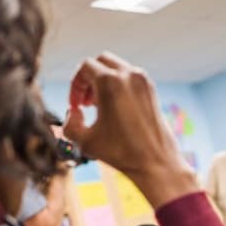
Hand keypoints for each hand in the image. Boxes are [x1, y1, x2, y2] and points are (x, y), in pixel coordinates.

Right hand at [63, 52, 197, 206]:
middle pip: (101, 62)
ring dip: (104, 82)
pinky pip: (130, 78)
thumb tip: (73, 112)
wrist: (156, 163)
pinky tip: (116, 110)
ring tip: (100, 107)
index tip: (76, 106)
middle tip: (86, 103)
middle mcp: (129, 75)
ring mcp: (143, 81)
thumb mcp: (85, 141)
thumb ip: (69, 123)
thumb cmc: (122, 153)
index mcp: (110, 82)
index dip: (75, 86)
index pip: (85, 68)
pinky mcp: (152, 90)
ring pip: (116, 68)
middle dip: (89, 79)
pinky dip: (119, 86)